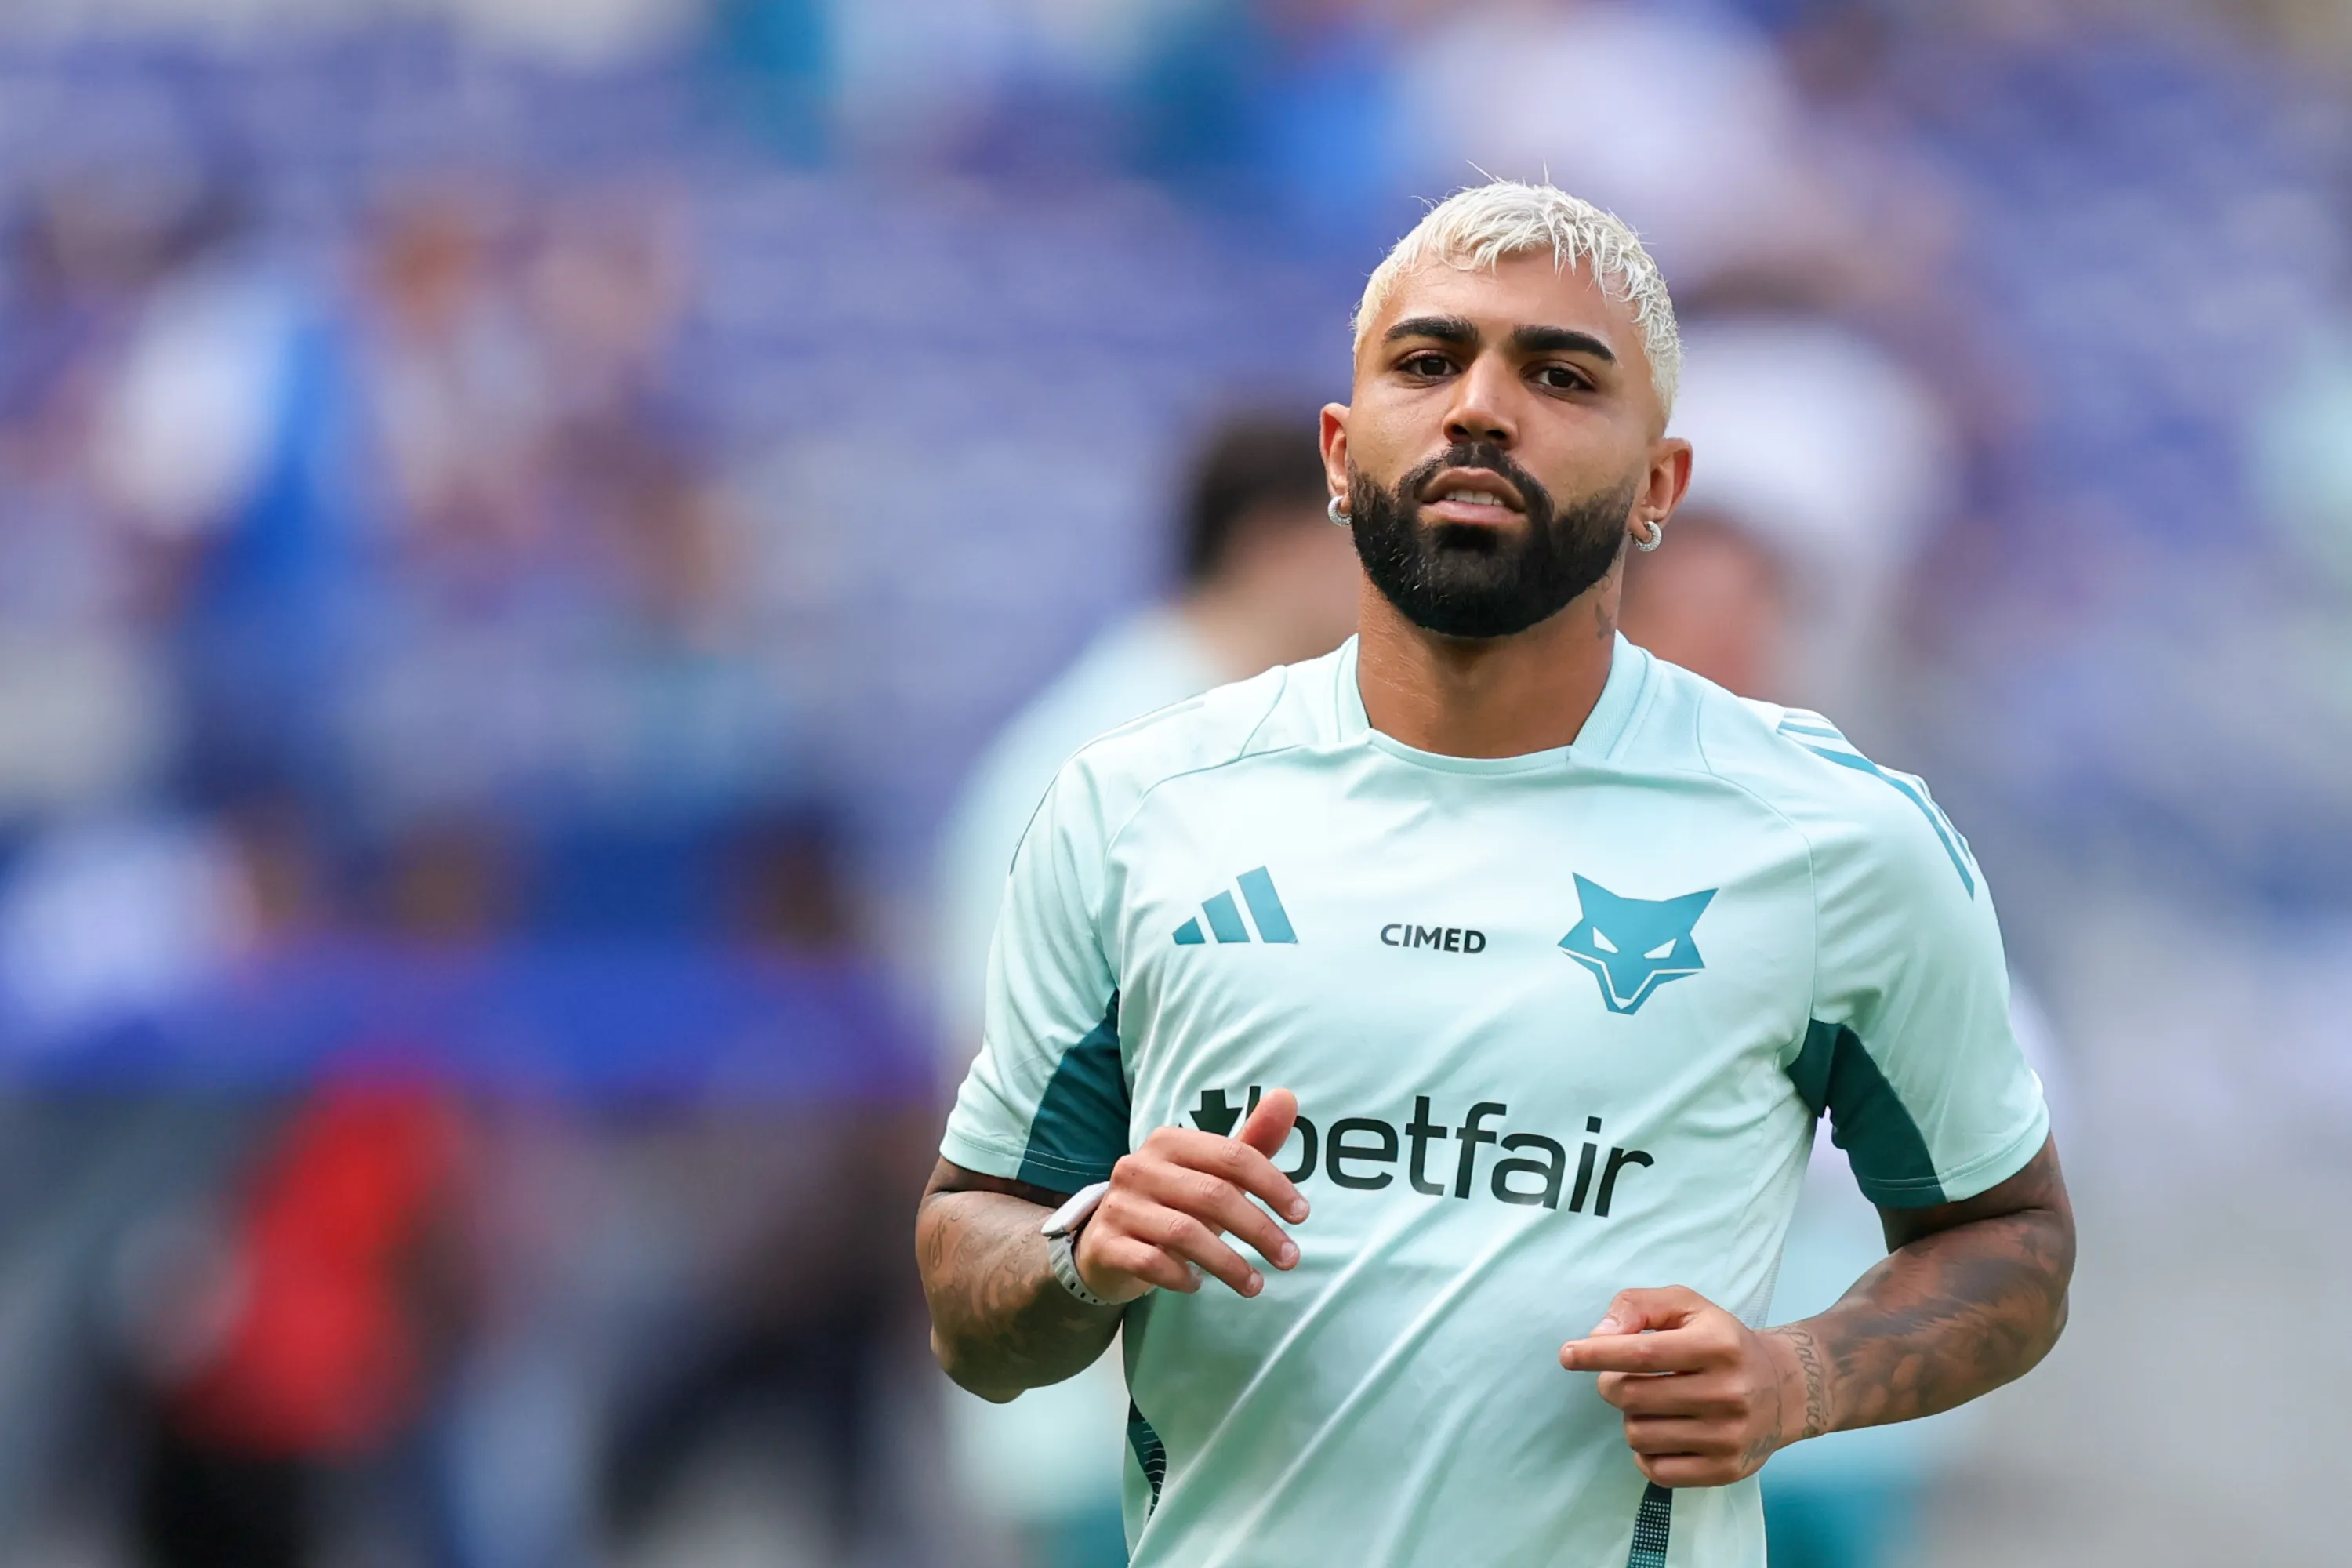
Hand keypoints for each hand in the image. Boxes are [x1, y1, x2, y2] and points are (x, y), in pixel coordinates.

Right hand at [1074, 1088, 1309, 1305]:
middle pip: (1213, 1195)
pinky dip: (1182, 1276)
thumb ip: (1251, 1143)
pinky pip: (1151, 1262)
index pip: (1233, 1156)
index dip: (1274, 1185)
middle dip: (1259, 1230)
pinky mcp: (1106, 1243)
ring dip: (1228, 1264)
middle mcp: (1139, 1167)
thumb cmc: (1173, 1204)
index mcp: (1169, 1141)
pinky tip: (1198, 1284)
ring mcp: (1119, 1205)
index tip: (1301, 1215)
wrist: (1107, 1242)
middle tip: (1290, 1259)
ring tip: (1255, 1285)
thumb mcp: (1212, 1174)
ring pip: (1184, 1233)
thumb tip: (1288, 1097)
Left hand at [1558, 1286, 1811, 1487]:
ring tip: (1653, 1404)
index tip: (1567, 1354)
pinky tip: (1662, 1432)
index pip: (1642, 1353)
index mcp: (1718, 1346)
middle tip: (1624, 1378)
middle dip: (1612, 1384)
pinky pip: (1656, 1470)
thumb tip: (1598, 1336)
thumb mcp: (1687, 1306)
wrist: (1785, 1388)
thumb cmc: (1722, 1341)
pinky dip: (1645, 1451)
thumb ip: (1638, 1306)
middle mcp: (1728, 1393)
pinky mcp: (1726, 1471)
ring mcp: (1729, 1437)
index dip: (1597, 1354)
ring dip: (1631, 1417)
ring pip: (1638, 1434)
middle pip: (1632, 1397)